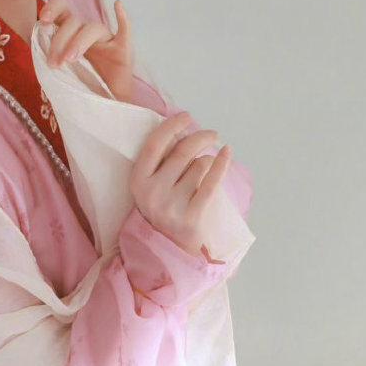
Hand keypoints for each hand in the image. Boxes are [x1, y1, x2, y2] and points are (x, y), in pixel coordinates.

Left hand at [38, 0, 133, 100]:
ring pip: (93, 28)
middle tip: (53, 63)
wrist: (106, 101)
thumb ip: (52, 56)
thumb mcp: (62, 70)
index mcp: (72, 32)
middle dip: (60, 40)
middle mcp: (88, 32)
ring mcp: (107, 39)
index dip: (53, 9)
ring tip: (68, 59)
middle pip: (73, 22)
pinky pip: (125, 29)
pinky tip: (117, 4)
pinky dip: (123, 17)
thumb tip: (35, 49)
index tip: (42, 20)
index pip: (62, 10)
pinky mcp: (123, 49)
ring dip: (79, 41)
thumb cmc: (82, 85)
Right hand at [129, 111, 231, 257]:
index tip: (187, 116)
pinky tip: (227, 152)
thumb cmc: (162, 207)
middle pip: (182, 151)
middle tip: (212, 133)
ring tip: (202, 173)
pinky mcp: (192, 216)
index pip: (155, 144)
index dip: (172, 126)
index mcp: (138, 180)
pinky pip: (212, 181)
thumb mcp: (150, 184)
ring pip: (198, 165)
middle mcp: (153, 192)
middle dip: (200, 137)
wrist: (169, 249)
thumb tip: (182, 130)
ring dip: (205, 161)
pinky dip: (221, 163)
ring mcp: (173, 206)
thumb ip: (161, 160)